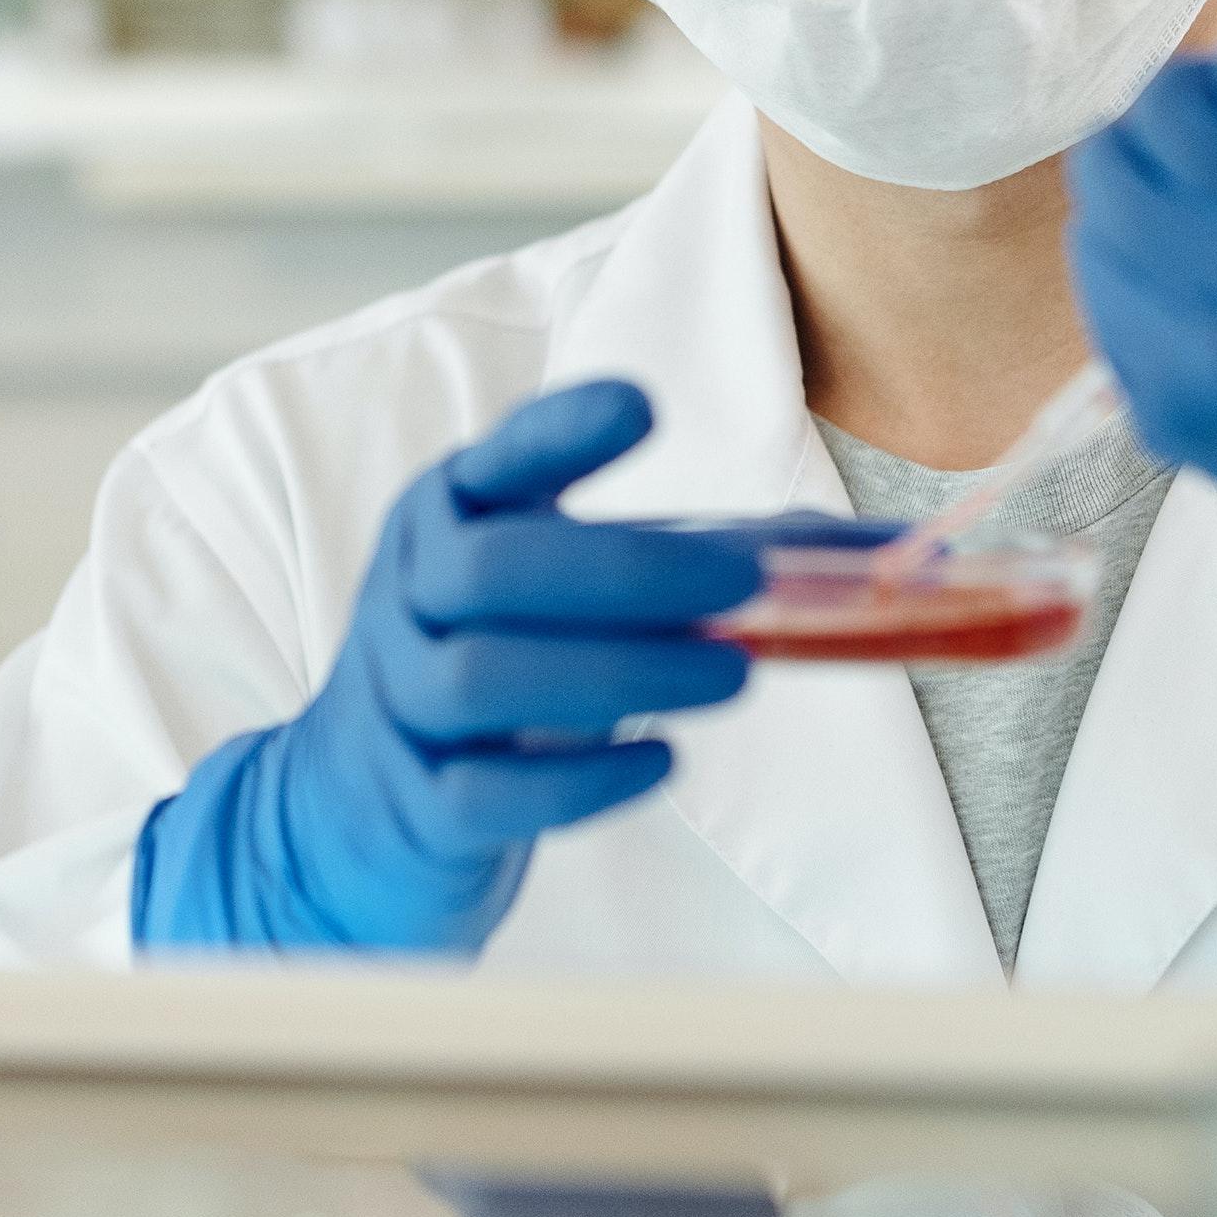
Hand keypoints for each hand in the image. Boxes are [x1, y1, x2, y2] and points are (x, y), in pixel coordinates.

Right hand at [134, 379, 766, 954]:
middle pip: (493, 568)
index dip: (562, 432)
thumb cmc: (493, 667)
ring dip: (620, 672)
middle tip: (742, 586)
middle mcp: (411, 597)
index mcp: (448, 521)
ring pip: (483, 676)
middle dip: (623, 571)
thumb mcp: (555, 596)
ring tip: (734, 677)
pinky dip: (582, 780)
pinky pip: (485, 793)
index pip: (495, 461)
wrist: (348, 807)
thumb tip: (868, 551)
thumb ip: (689, 564)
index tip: (642, 409)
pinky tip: (664, 762)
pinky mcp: (414, 805)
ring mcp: (401, 702)